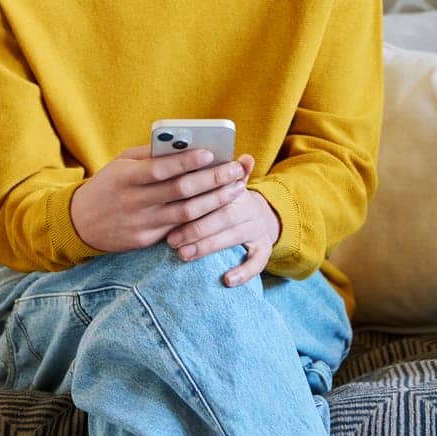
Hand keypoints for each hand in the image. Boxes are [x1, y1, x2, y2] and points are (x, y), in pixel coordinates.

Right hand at [71, 143, 252, 254]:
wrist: (79, 223)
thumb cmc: (107, 185)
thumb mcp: (120, 163)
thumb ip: (149, 155)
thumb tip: (184, 145)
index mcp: (126, 176)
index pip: (161, 168)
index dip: (187, 161)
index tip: (212, 152)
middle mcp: (134, 201)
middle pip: (181, 191)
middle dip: (213, 179)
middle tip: (236, 170)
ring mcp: (141, 223)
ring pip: (187, 213)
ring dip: (215, 201)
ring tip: (236, 188)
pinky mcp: (145, 240)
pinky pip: (179, 229)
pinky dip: (202, 219)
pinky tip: (219, 209)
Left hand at [166, 153, 280, 287]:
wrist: (259, 214)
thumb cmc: (227, 198)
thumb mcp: (222, 182)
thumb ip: (213, 171)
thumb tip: (227, 154)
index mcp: (236, 189)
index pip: (217, 193)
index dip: (195, 202)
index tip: (172, 211)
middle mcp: (249, 208)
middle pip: (223, 216)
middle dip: (195, 228)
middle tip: (171, 240)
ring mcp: (258, 229)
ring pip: (234, 237)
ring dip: (208, 247)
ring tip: (184, 255)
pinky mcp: (265, 248)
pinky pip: (258, 262)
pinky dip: (244, 272)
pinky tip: (227, 281)